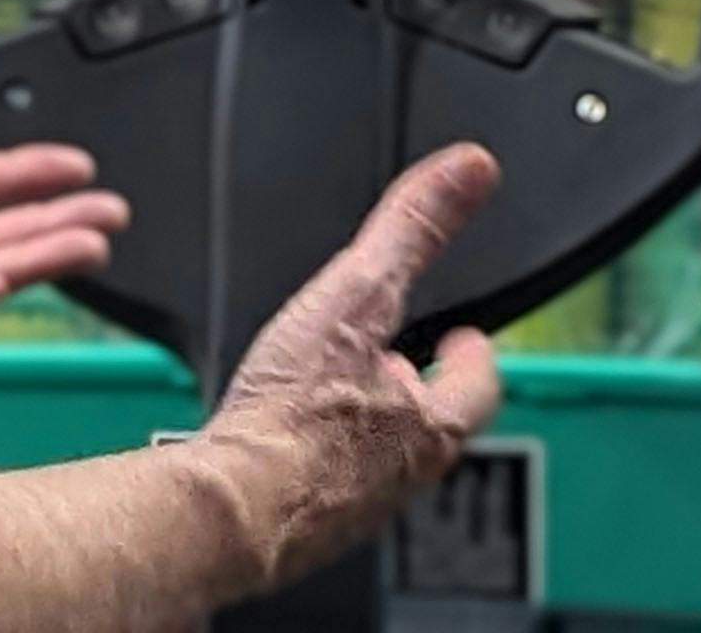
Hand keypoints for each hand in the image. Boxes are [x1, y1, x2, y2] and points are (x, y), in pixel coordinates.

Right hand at [196, 145, 504, 590]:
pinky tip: (280, 441)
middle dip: (412, 387)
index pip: (480, 385)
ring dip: (363, 424)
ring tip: (333, 395)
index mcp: (432, 428)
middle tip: (393, 360)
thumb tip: (469, 171)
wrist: (221, 513)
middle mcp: (402, 479)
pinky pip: (322, 487)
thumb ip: (412, 230)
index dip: (472, 354)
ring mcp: (353, 511)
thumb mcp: (356, 298)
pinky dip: (311, 459)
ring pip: (376, 459)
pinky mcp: (302, 530)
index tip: (464, 337)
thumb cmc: (288, 422)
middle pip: (429, 425)